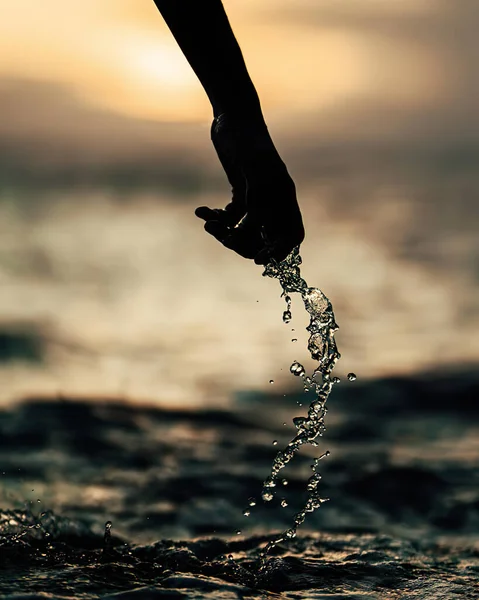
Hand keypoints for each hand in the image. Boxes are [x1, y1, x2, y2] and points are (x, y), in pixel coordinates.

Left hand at [195, 113, 304, 264]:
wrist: (231, 114)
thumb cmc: (246, 138)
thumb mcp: (253, 169)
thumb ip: (257, 201)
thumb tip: (251, 233)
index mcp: (285, 196)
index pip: (292, 235)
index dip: (279, 251)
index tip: (258, 259)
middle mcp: (273, 200)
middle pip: (264, 238)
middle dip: (242, 242)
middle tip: (224, 238)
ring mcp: (257, 197)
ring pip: (243, 230)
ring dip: (224, 231)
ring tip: (208, 221)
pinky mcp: (240, 191)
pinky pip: (230, 217)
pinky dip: (216, 217)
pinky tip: (202, 210)